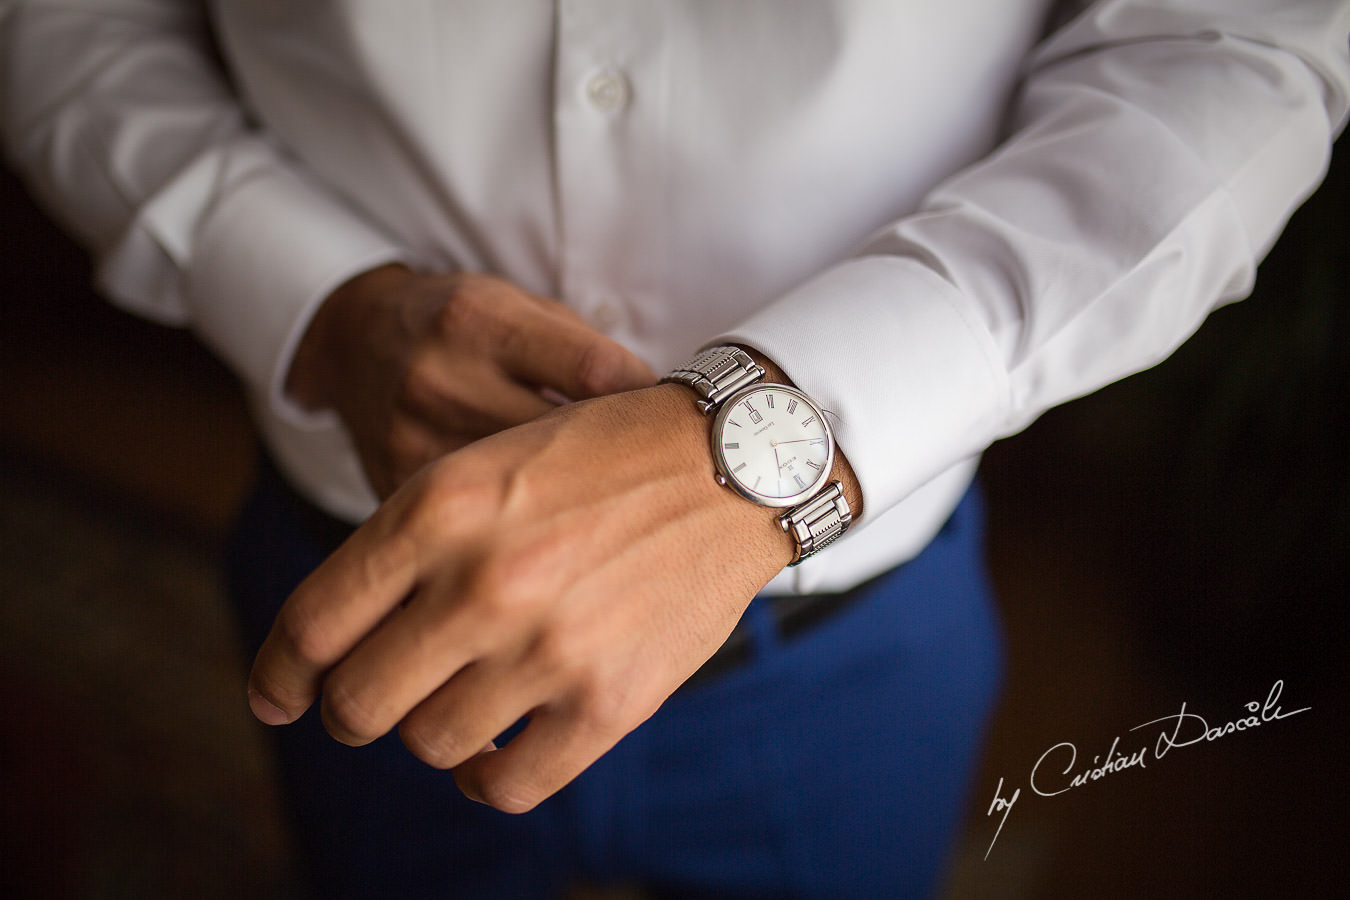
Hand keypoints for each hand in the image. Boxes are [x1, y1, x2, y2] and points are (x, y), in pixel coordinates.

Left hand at [246, 384, 797, 811]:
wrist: (731, 463)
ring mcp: (550, 649)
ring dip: (428, 733)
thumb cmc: (599, 456)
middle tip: (371, 701)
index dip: (277, 675)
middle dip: (350, 710)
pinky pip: (510, 784)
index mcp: (439, 509)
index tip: (278, 697)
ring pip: (430, 746)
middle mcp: (484, 582)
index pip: (312, 626)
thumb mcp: (484, 466)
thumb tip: (329, 647)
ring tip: (457, 701)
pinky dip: (487, 779)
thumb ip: (405, 546)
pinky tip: (495, 753)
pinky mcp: (611, 701)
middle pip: (357, 703)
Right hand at [286, 264, 656, 497]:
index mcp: (480, 320)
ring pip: (522, 498)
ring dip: (576, 509)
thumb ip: (583, 353)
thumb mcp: (521, 306)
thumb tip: (662, 416)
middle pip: (561, 443)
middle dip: (617, 466)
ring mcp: (410, 439)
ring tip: (614, 512)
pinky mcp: (392, 489)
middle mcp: (439, 377)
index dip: (648, 406)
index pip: (595, 373)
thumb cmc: (465, 324)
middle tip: (663, 484)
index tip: (677, 424)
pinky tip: (554, 533)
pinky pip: (474, 527)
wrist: (355, 342)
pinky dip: (520, 532)